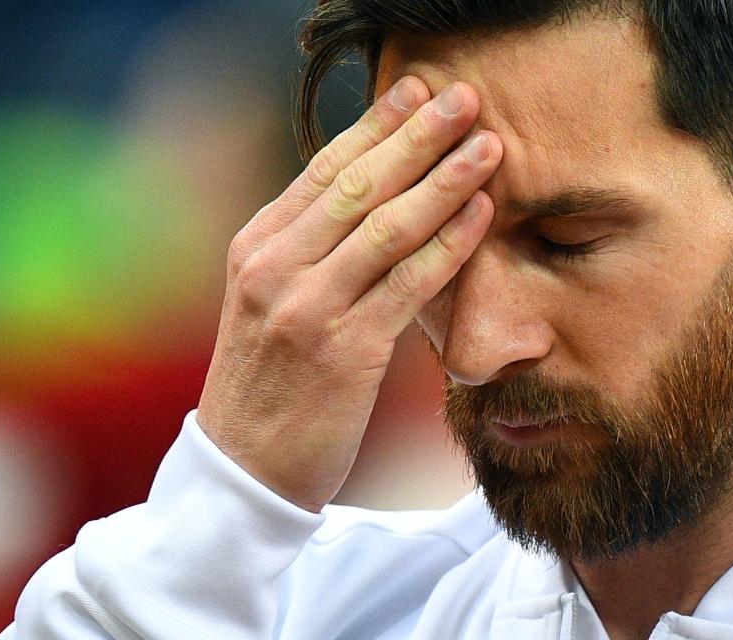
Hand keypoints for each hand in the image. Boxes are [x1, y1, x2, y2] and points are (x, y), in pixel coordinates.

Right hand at [196, 77, 502, 510]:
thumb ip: (309, 250)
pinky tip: (480, 215)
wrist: (244, 467)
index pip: (323, 170)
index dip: (375, 126)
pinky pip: (408, 285)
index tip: (415, 92)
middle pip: (359, 185)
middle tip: (463, 97)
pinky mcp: (346, 351)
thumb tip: (373, 201)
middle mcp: (275, 267)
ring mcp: (307, 307)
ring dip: (444, 181)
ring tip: (488, 147)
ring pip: (387, 227)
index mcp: (257, 247)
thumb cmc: (269, 381)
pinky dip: (448, 245)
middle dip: (417, 136)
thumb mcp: (268, 301)